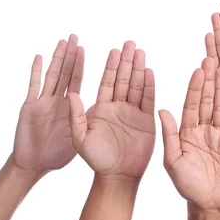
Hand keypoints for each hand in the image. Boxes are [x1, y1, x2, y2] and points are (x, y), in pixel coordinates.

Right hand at [12, 34, 84, 173]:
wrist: (34, 166)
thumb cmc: (58, 154)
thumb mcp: (78, 138)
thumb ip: (82, 120)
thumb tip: (90, 104)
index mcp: (76, 108)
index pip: (88, 83)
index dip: (93, 67)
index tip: (107, 52)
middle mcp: (61, 102)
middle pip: (69, 73)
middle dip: (74, 55)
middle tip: (79, 36)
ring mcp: (44, 102)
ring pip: (53, 75)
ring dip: (58, 58)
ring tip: (64, 41)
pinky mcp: (29, 107)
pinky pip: (33, 87)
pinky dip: (35, 72)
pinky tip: (40, 57)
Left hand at [67, 41, 155, 179]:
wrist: (117, 176)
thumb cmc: (96, 159)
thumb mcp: (80, 138)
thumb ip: (75, 116)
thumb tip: (69, 94)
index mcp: (101, 108)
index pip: (106, 82)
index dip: (110, 66)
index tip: (114, 51)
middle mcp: (118, 107)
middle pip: (123, 79)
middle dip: (127, 61)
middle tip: (130, 43)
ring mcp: (133, 113)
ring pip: (136, 86)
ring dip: (139, 69)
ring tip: (141, 52)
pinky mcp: (147, 121)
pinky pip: (148, 100)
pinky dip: (149, 86)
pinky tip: (150, 72)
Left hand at [159, 58, 219, 212]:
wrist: (209, 205)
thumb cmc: (187, 186)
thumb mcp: (173, 160)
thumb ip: (169, 135)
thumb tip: (161, 110)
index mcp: (186, 133)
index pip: (191, 105)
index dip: (194, 87)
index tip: (198, 70)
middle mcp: (202, 131)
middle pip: (206, 102)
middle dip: (209, 82)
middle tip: (212, 62)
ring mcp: (219, 137)